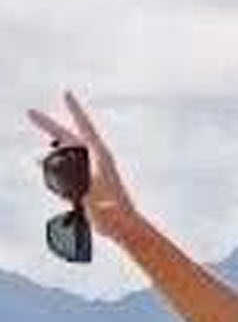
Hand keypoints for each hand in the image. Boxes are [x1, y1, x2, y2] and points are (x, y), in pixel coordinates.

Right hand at [25, 92, 140, 250]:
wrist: (124, 228)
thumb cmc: (114, 216)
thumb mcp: (99, 204)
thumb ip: (90, 196)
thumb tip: (87, 197)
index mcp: (100, 158)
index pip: (85, 128)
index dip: (75, 110)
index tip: (66, 93)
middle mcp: (96, 160)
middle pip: (68, 138)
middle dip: (48, 125)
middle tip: (29, 112)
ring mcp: (92, 170)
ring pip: (65, 152)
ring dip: (50, 142)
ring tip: (36, 130)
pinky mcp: (87, 181)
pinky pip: (65, 167)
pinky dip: (53, 162)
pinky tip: (40, 162)